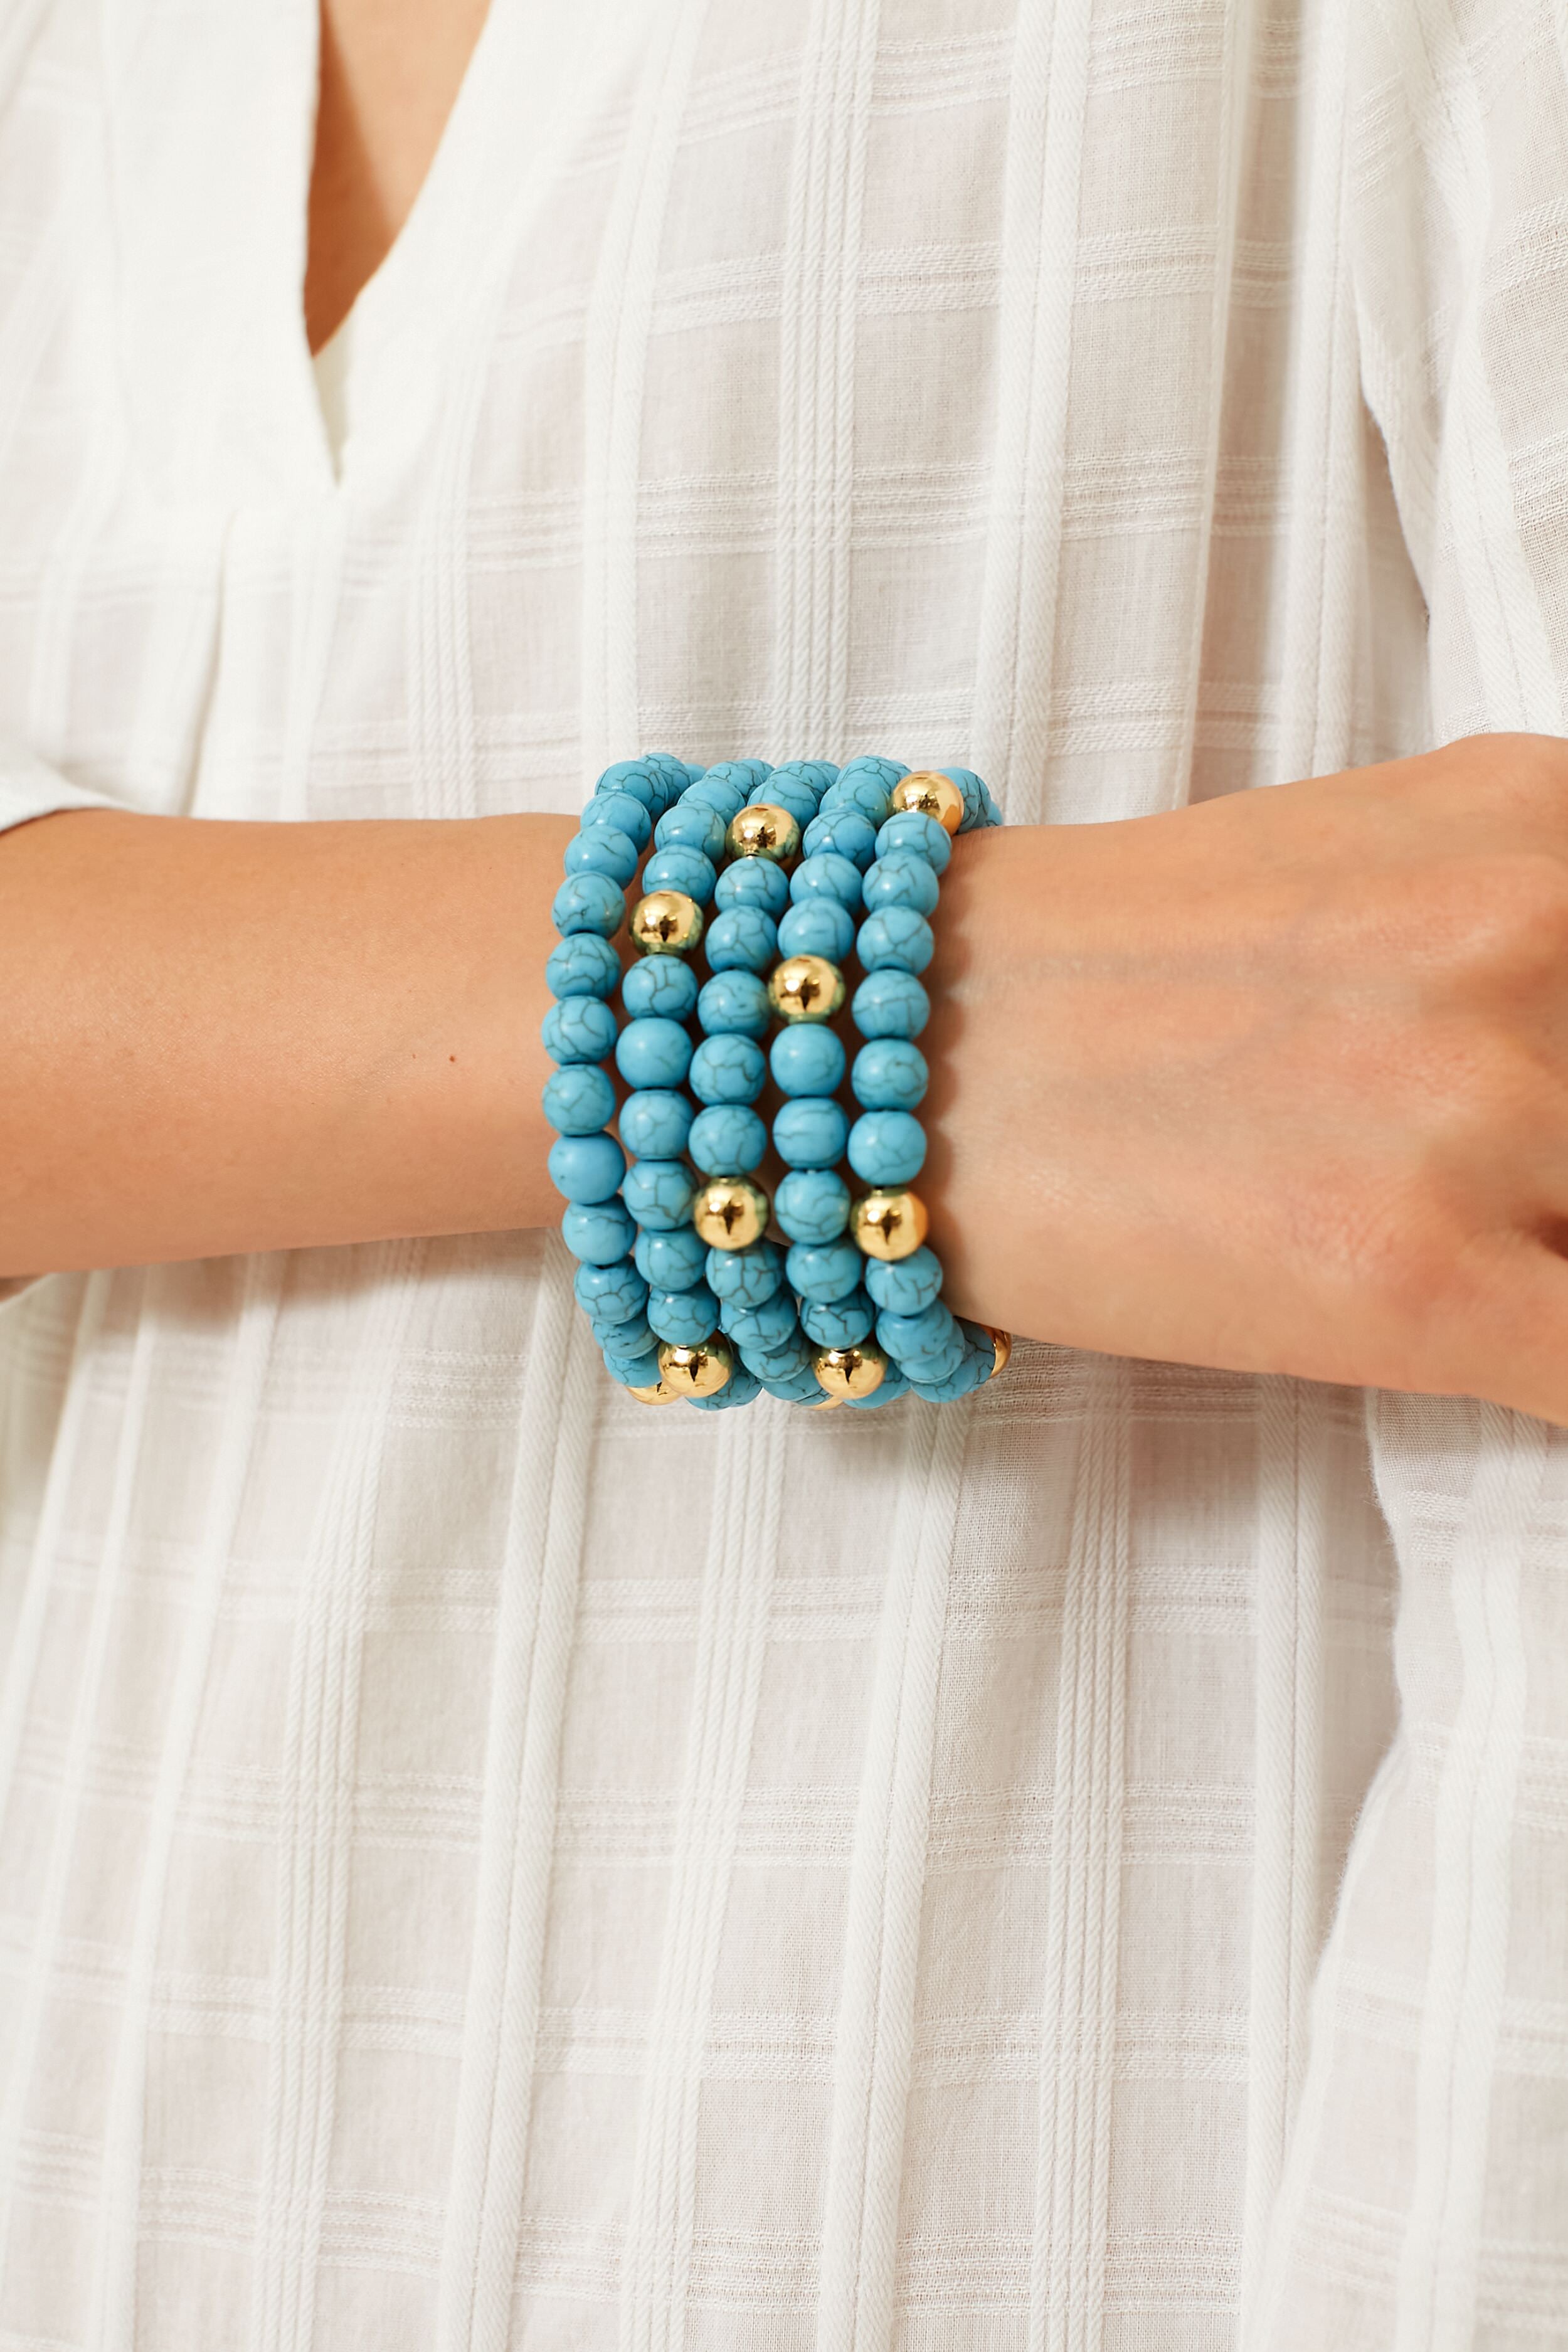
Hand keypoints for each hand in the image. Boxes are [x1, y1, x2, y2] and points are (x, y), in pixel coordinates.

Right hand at [924, 733, 1567, 1423]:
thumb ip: (1540, 926)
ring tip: (1464, 1268)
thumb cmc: (1115, 974)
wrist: (886, 1055)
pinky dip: (1564, 1385)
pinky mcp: (1412, 1276)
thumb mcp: (1385, 867)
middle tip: (1504, 1202)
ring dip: (1553, 1264)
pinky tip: (1492, 1360)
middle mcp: (1535, 932)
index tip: (1556, 1155)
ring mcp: (1477, 1104)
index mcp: (1543, 819)